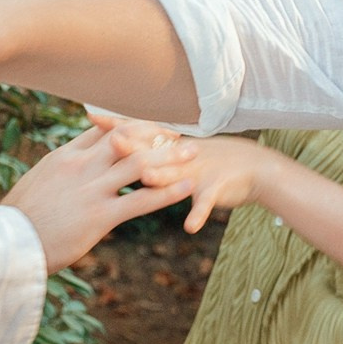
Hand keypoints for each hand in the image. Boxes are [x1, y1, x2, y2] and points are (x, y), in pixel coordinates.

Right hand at [3, 125, 194, 270]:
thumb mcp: (36, 183)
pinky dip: (168, 192)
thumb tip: (64, 166)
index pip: (103, 131)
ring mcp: (91, 190)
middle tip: (178, 136)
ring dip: (170, 158)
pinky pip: (141, 200)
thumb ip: (57, 171)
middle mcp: (81, 167)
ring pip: (140, 164)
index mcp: (64, 157)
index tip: (149, 128)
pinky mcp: (99, 216)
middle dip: (155, 136)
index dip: (130, 127)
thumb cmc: (16, 220)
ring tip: (194, 155)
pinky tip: (187, 188)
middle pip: (127, 140)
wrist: (6, 244)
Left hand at [96, 115, 272, 234]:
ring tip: (146, 179)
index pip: (137, 134)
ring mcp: (198, 171)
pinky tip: (190, 227)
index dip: (115, 125)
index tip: (91, 117)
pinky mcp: (216, 188)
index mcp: (167, 148)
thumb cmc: (206, 164)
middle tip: (111, 142)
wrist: (251, 167)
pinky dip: (199, 214)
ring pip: (176, 174)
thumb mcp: (176, 157)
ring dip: (162, 177)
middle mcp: (179, 155)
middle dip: (132, 147)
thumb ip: (147, 154)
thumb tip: (114, 148)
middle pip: (153, 150)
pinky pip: (206, 203)